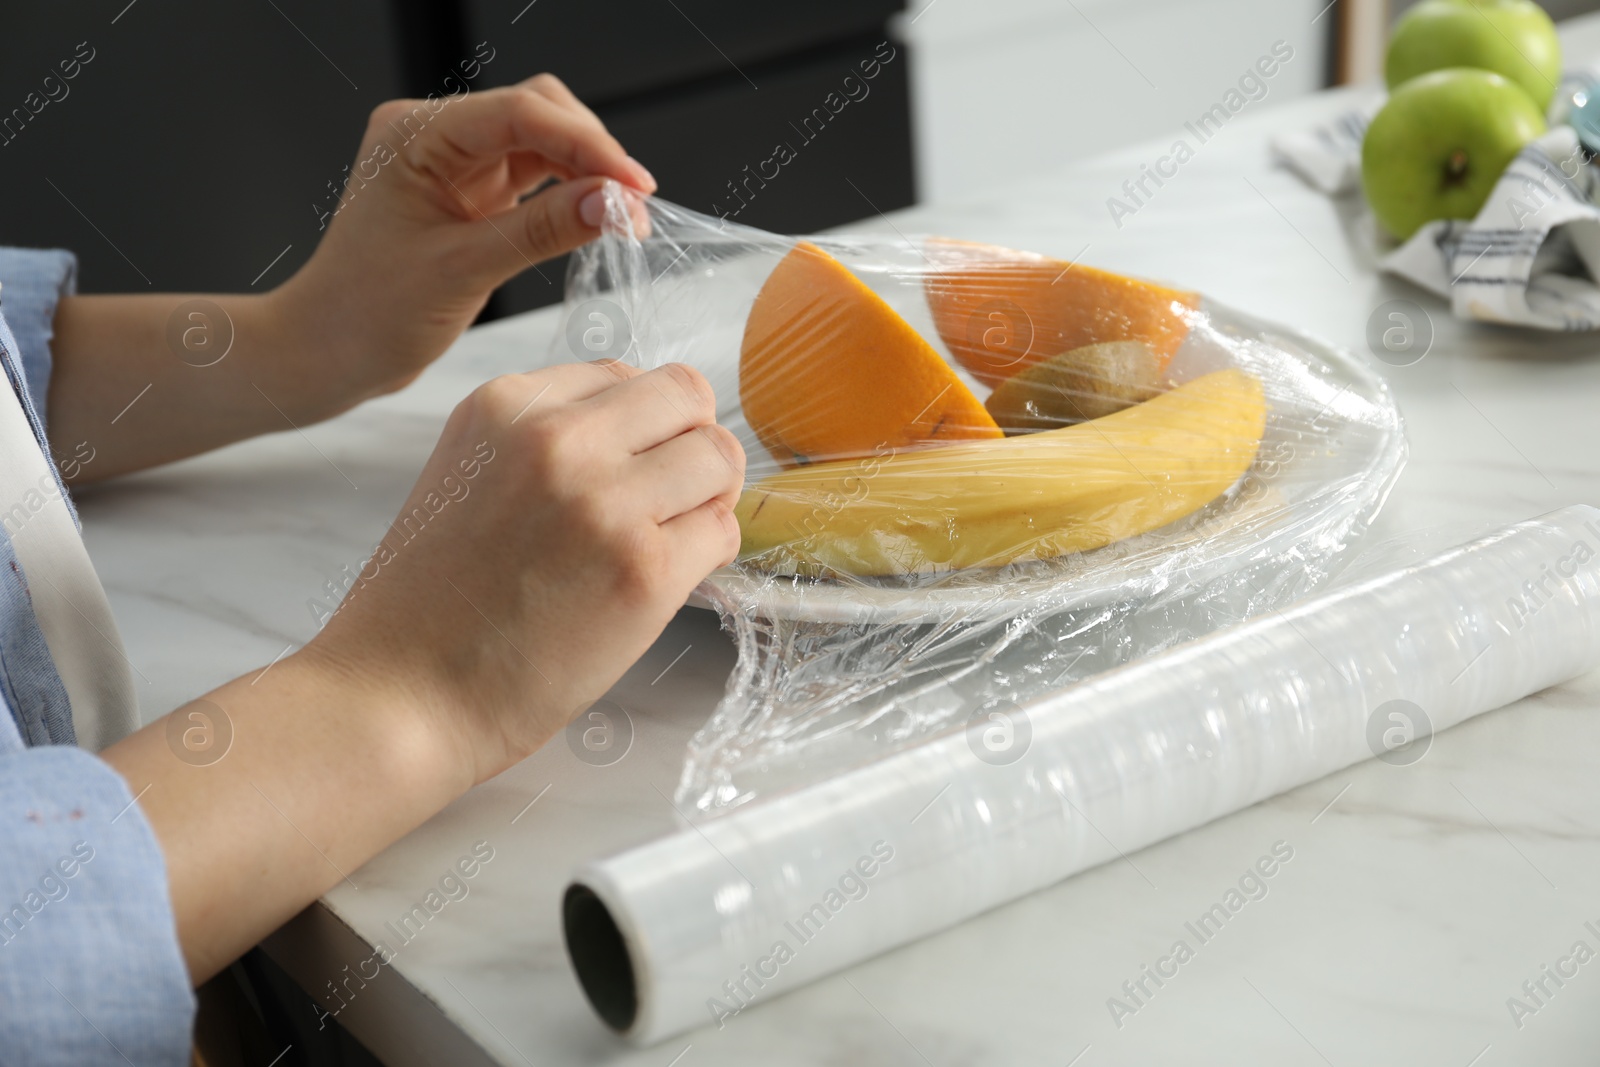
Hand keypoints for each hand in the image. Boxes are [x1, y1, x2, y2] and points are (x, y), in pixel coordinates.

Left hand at [273, 74, 655, 420]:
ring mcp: (454, 162)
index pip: (519, 114)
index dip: (587, 144)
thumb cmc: (368, 312)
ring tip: (624, 219)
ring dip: (588, 174)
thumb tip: (612, 205)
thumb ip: (541, 231)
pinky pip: (536, 177)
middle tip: (633, 208)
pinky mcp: (473, 193)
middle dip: (592, 154)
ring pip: (544, 142)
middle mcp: (433, 136)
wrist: (329, 350)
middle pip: (538, 112)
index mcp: (414, 136)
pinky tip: (597, 219)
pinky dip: (571, 194)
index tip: (634, 184)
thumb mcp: (462, 271)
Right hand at [304, 359, 743, 782]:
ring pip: (719, 457)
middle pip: (686, 395)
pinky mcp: (644, 570)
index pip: (625, 375)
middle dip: (690, 443)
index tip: (628, 468)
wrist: (398, 696)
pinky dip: (708, 555)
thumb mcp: (467, 474)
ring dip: (708, 497)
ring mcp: (606, 502)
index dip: (642, 424)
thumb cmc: (429, 604)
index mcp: (507, 404)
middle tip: (669, 497)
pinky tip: (661, 583)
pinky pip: (722, 531)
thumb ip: (545, 440)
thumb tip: (644, 431)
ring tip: (668, 539)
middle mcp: (558, 439)